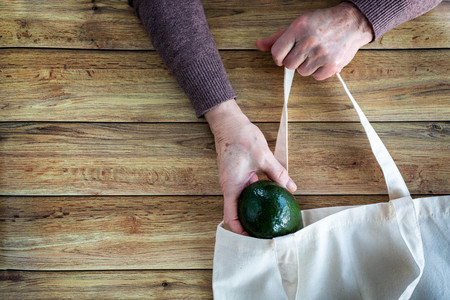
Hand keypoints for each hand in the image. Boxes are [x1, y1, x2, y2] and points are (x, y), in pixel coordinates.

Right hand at [205, 100, 296, 234]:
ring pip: (240, 202)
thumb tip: (291, 188)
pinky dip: (253, 197)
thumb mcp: (264, 157)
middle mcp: (229, 187)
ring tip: (267, 217)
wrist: (229, 123)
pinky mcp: (236, 175)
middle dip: (248, 224)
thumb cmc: (241, 138)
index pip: (231, 217)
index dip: (240, 231)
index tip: (253, 238)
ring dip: (251, 211)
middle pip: (235, 213)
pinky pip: (244, 191)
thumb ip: (278, 173)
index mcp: (231, 186)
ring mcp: (232, 181)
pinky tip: (267, 197)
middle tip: (264, 231)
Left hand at [256, 2, 372, 79]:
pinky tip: (324, 59)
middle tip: (305, 51)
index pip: (276, 53)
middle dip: (295, 60)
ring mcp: (321, 54)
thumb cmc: (323, 23)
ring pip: (302, 72)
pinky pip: (316, 77)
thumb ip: (277, 38)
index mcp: (298, 28)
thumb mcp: (298, 24)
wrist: (352, 23)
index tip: (285, 55)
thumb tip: (259, 45)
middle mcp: (309, 41)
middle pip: (289, 65)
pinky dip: (319, 71)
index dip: (279, 57)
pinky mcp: (332, 65)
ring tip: (316, 54)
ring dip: (307, 66)